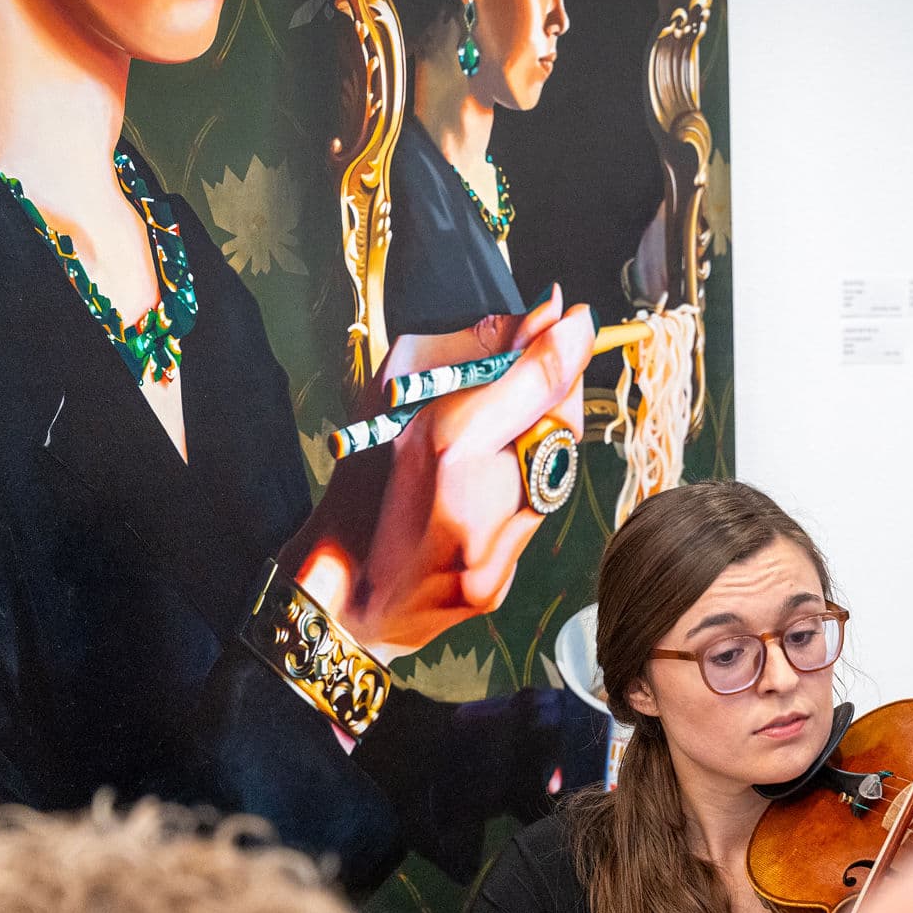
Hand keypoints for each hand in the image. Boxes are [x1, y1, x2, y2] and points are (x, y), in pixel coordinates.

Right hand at [286, 288, 593, 661]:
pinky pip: (533, 518)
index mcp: (444, 450)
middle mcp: (479, 507)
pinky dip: (522, 488)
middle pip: (556, 427)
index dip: (564, 345)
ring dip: (543, 437)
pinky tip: (489, 482)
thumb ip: (466, 354)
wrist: (336, 596)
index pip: (535, 385)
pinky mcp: (500, 585)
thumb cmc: (354, 487)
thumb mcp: (390, 395)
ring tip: (509, 423)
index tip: (577, 317)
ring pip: (553, 474)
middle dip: (558, 388)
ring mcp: (494, 555)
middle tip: (549, 360)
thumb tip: (536, 321)